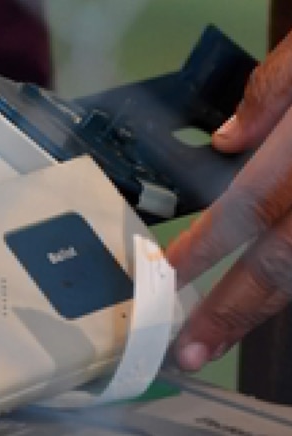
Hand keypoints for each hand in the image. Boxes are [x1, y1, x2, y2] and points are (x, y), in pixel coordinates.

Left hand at [166, 33, 291, 368]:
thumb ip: (272, 94)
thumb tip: (227, 141)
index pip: (248, 207)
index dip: (205, 248)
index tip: (165, 278)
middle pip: (283, 262)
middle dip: (234, 309)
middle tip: (191, 350)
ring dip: (267, 302)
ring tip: (225, 334)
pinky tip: (270, 290)